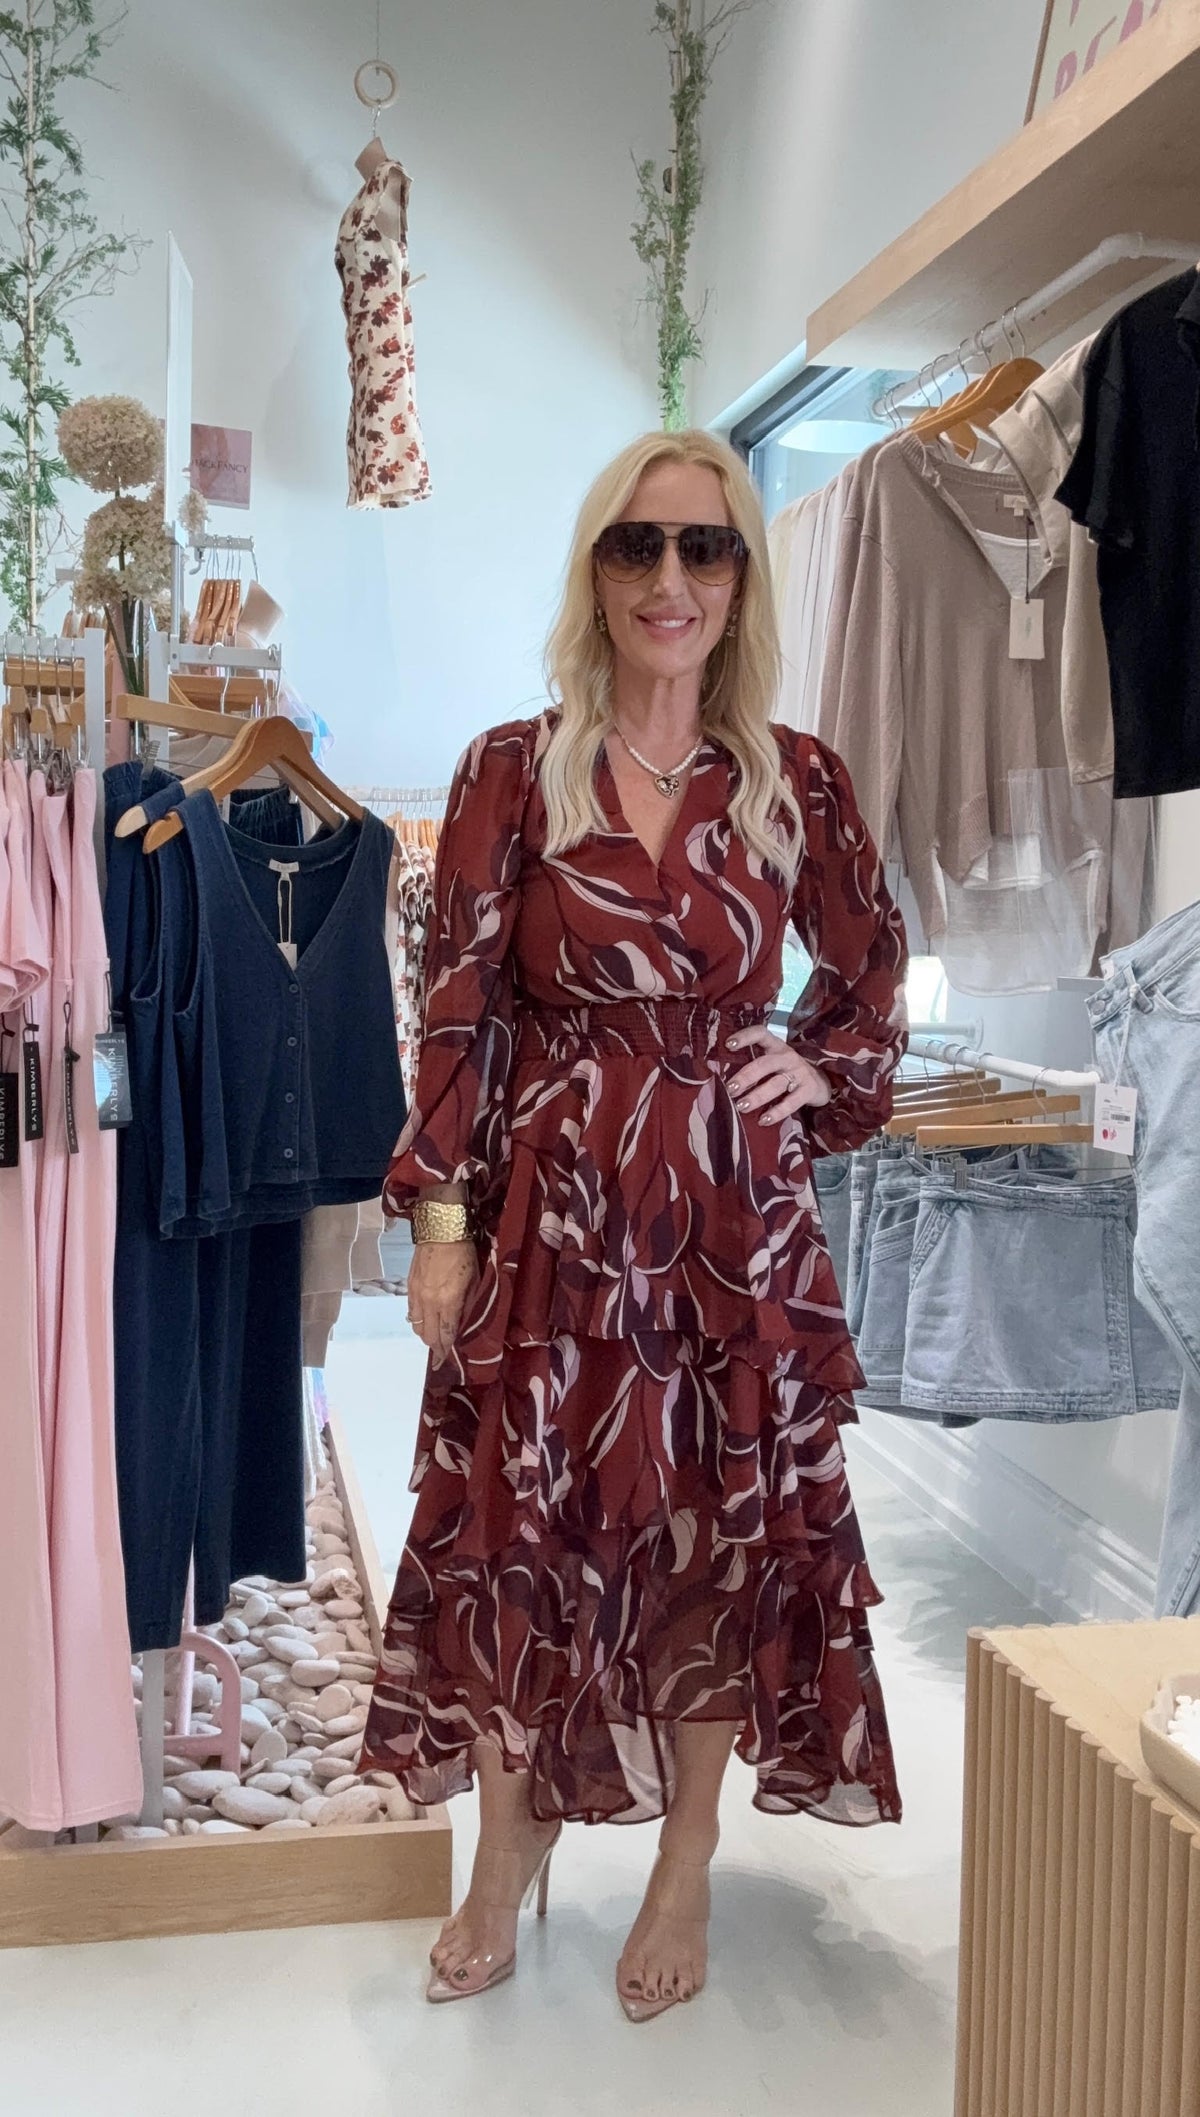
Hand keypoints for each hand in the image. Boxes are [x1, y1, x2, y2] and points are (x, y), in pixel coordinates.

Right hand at [406, 1238, 479, 1362]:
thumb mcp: (473, 1280)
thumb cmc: (463, 1253)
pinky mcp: (409, 1287)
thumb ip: (465, 1305)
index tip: (443, 1362)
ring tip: (434, 1334)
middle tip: (441, 1351)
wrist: (440, 1230)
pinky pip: (411, 1312)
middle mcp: (430, 1302)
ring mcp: (417, 1295)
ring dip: (426, 1334)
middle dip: (435, 1346)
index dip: (445, 1350)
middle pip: (428, 1335)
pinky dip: (417, 1320)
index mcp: (449, 1301)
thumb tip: (459, 1323)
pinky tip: (424, 1319)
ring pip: (417, 1326)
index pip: (446, 1334)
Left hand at [725, 1024, 831, 1125]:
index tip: (728, 1044)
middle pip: (764, 1064)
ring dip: (757, 1096)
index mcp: (775, 1046)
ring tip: (741, 1106)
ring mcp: (800, 1072)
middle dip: (746, 1076)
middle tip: (730, 1088)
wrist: (822, 1081)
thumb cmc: (786, 1071)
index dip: (745, 1037)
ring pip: (776, 1084)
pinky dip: (776, 1112)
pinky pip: (791, 1102)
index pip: (760, 1034)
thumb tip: (720, 1078)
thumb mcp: (773, 1061)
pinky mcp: (809, 1090)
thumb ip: (754, 1064)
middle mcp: (787, 1056)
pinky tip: (763, 1120)